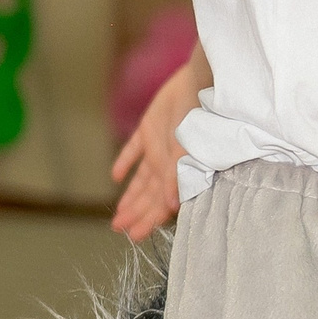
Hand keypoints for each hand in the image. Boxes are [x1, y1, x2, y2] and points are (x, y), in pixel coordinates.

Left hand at [110, 61, 194, 241]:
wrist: (201, 81)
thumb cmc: (200, 116)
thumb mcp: (188, 147)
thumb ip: (178, 174)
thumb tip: (172, 205)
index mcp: (178, 170)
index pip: (161, 202)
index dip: (148, 219)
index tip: (134, 236)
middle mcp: (168, 162)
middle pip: (150, 194)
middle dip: (137, 213)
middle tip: (119, 230)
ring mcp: (158, 145)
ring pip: (141, 178)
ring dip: (131, 196)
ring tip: (119, 214)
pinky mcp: (150, 126)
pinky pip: (135, 149)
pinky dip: (125, 162)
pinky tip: (116, 176)